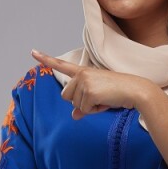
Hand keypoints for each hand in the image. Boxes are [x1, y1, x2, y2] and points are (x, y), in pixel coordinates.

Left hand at [30, 49, 149, 117]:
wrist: (134, 90)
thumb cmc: (118, 94)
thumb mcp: (98, 99)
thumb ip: (83, 106)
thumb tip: (74, 116)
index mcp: (83, 72)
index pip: (61, 65)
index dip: (46, 59)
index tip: (32, 51)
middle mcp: (81, 74)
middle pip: (66, 96)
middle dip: (79, 102)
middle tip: (98, 98)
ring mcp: (84, 82)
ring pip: (75, 105)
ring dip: (89, 107)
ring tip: (104, 98)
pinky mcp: (88, 91)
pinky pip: (84, 110)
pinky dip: (95, 110)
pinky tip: (105, 101)